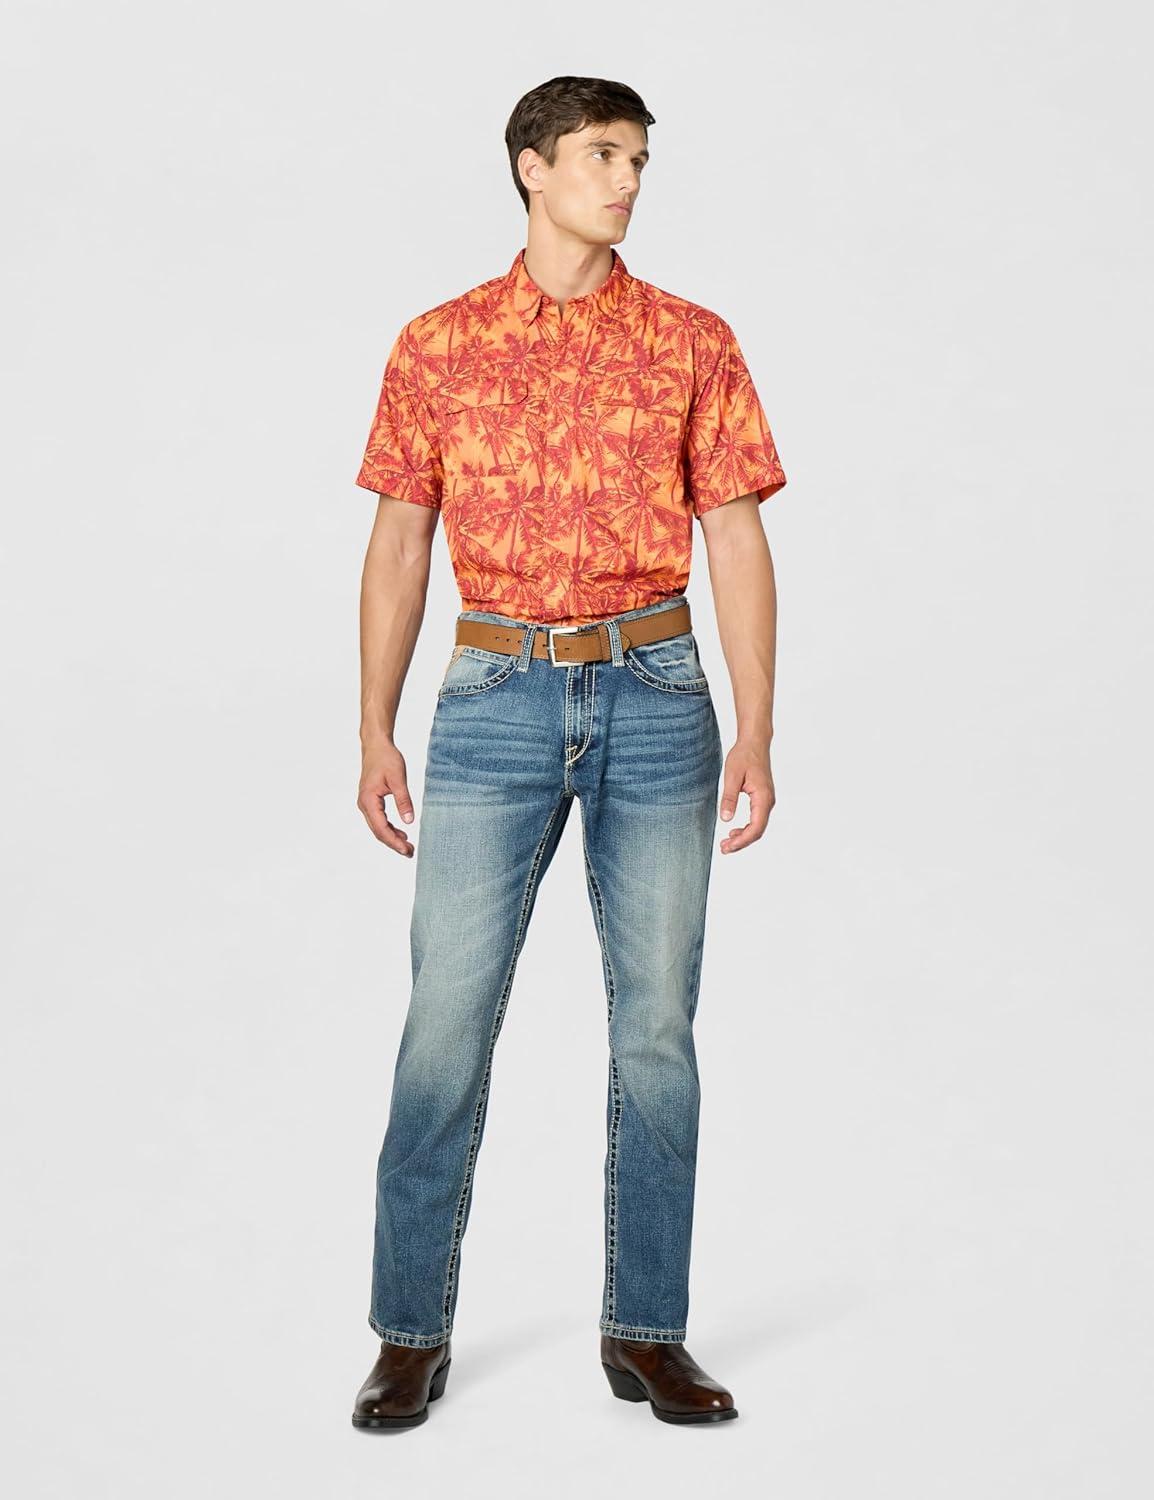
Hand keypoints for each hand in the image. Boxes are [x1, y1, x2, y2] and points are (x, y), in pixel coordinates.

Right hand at [358, 742, 414, 856]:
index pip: (381, 828)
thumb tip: (409, 821)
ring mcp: (366, 803)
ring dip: (392, 837)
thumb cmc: (386, 759)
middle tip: (410, 853)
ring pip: (378, 827)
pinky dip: (390, 828)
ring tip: (408, 846)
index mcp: (369, 800)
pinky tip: (401, 833)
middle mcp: (364, 805)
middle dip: (394, 844)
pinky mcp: (371, 801)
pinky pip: (379, 820)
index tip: (407, 850)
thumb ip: (404, 801)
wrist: (376, 746)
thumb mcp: (398, 779)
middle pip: (378, 831)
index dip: (394, 842)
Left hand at [718, 739, 774, 853]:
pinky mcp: (762, 799)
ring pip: (757, 826)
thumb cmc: (744, 756)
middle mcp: (768, 801)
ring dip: (743, 837)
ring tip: (726, 843)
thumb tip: (726, 819)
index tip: (728, 846)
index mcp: (763, 797)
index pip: (756, 827)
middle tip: (724, 849)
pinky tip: (733, 830)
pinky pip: (756, 819)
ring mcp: (766, 800)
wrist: (754, 742)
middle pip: (758, 831)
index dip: (742, 840)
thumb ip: (729, 798)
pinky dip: (746, 828)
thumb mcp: (731, 776)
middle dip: (741, 843)